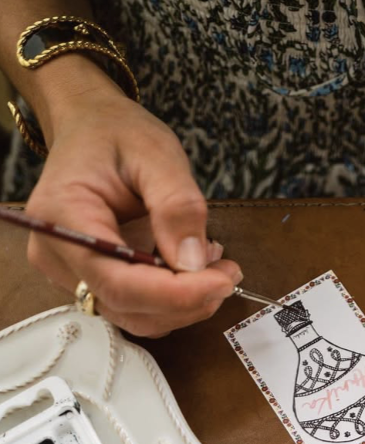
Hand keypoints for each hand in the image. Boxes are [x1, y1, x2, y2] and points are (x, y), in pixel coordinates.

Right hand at [25, 84, 240, 336]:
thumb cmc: (116, 133)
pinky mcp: (90, 281)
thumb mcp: (155, 153)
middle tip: (229, 272)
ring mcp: (70, 274)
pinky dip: (172, 299)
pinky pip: (135, 306)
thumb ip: (177, 206)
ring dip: (184, 303)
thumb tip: (194, 263)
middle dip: (187, 300)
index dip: (176, 294)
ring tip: (213, 263)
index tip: (223, 281)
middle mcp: (58, 257)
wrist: (89, 127)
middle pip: (128, 307)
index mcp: (61, 219)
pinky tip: (192, 267)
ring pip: (135, 316)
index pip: (118, 282)